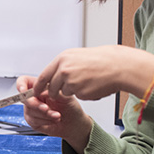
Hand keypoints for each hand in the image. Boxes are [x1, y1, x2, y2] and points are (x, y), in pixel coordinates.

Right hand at [16, 75, 91, 153]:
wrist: (73, 123)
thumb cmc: (70, 107)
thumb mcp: (64, 95)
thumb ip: (50, 90)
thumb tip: (39, 89)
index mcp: (39, 87)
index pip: (23, 82)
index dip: (21, 86)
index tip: (24, 91)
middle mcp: (33, 97)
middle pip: (24, 98)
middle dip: (37, 105)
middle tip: (47, 108)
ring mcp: (31, 109)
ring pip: (29, 111)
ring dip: (45, 115)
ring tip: (57, 115)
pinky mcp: (32, 120)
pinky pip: (33, 120)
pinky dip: (45, 121)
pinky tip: (53, 119)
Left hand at [33, 45, 153, 100]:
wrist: (118, 66)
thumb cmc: (101, 61)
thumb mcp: (78, 57)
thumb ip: (64, 65)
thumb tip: (53, 75)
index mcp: (62, 59)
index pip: (44, 75)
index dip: (39, 86)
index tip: (35, 92)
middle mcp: (64, 70)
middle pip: (52, 88)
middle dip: (56, 92)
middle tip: (67, 89)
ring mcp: (71, 81)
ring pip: (65, 93)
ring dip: (73, 91)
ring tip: (87, 82)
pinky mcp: (79, 92)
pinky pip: (77, 96)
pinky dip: (83, 94)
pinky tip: (93, 85)